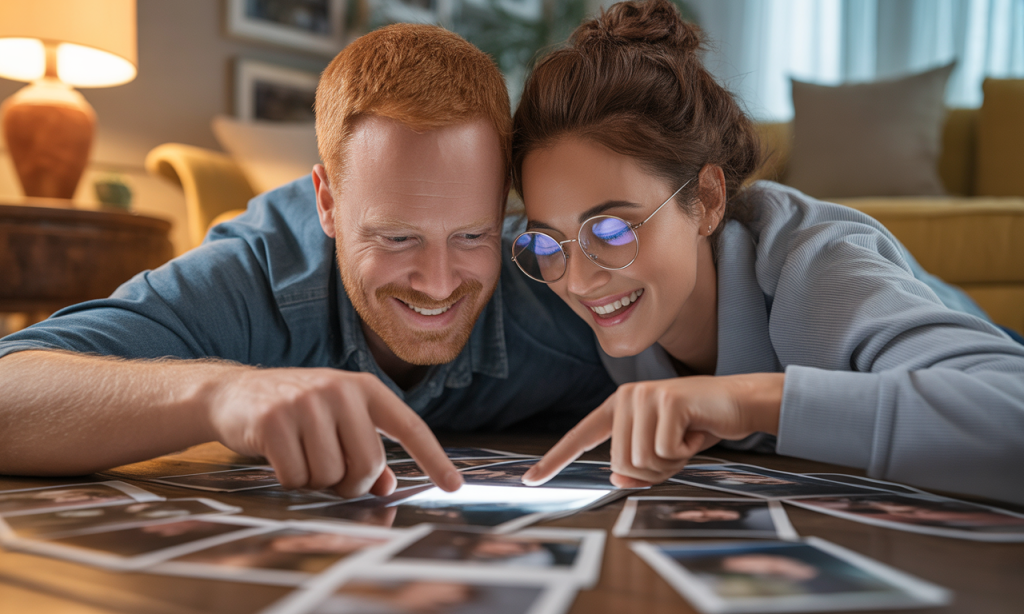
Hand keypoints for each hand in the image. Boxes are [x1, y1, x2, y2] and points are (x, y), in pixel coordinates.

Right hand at [206, 368, 461, 497]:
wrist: (232, 394)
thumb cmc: (296, 414)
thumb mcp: (337, 423)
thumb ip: (366, 451)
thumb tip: (388, 488)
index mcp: (364, 387)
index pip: (409, 426)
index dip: (433, 458)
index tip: (455, 485)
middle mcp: (339, 389)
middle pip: (368, 464)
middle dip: (351, 483)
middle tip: (332, 476)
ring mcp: (305, 403)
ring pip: (331, 474)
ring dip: (317, 482)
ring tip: (302, 458)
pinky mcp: (273, 421)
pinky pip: (296, 477)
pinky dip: (290, 480)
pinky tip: (278, 458)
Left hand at [522, 373, 783, 487]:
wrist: (738, 403)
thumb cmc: (697, 427)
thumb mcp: (662, 453)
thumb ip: (636, 467)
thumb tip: (617, 481)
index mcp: (618, 407)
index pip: (580, 436)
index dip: (555, 459)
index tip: (530, 479)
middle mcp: (626, 397)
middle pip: (620, 465)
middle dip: (652, 473)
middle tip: (676, 452)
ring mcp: (645, 396)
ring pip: (640, 462)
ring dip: (669, 465)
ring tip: (685, 441)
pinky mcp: (667, 402)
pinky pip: (664, 453)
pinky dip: (684, 454)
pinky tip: (695, 433)